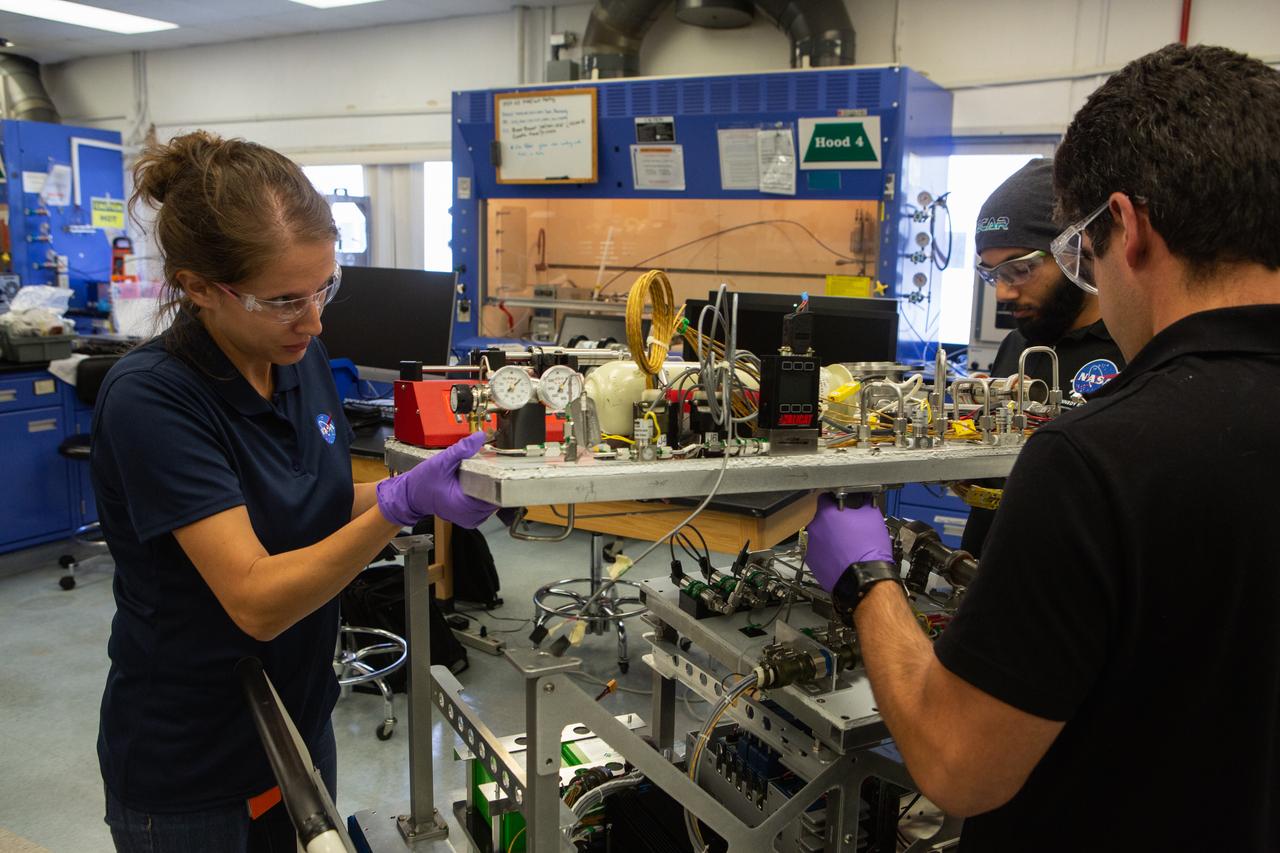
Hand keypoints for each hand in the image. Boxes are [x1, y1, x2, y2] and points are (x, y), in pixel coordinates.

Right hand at [376, 432, 496, 528]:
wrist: (410, 495)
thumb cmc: (422, 483)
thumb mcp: (441, 462)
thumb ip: (462, 449)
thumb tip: (479, 437)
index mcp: (463, 506)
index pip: (495, 496)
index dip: (498, 479)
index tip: (495, 467)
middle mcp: (469, 516)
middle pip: (496, 499)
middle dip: (494, 482)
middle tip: (486, 468)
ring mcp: (470, 518)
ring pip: (493, 503)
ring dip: (491, 488)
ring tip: (481, 476)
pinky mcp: (470, 517)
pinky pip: (486, 506)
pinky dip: (485, 495)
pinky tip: (478, 485)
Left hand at [805, 493, 893, 591]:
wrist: (865, 579)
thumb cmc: (869, 551)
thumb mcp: (872, 517)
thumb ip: (862, 504)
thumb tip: (861, 500)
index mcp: (826, 513)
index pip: (825, 498)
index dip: (836, 501)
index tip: (842, 506)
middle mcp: (814, 528)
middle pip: (823, 519)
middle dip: (834, 522)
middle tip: (850, 529)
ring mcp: (811, 546)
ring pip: (821, 537)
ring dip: (831, 539)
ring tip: (848, 545)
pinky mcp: (812, 562)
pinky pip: (819, 553)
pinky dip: (828, 553)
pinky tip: (842, 557)